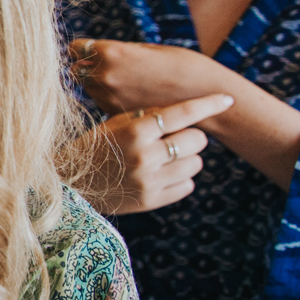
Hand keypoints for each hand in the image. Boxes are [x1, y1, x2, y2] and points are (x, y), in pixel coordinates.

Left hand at [68, 37, 230, 116]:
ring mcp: (110, 98)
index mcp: (113, 53)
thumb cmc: (185, 67)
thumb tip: (102, 51)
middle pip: (77, 70)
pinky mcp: (117, 114)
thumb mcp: (152, 49)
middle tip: (105, 65)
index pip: (77, 48)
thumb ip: (122, 50)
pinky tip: (130, 94)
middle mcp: (105, 77)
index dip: (83, 48)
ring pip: (88, 88)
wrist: (207, 101)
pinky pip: (102, 102)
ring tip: (123, 80)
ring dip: (97, 83)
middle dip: (87, 66)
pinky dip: (109, 98)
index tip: (91, 49)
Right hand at [72, 92, 233, 213]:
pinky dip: (180, 178)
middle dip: (190, 137)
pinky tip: (160, 174)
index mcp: (135, 131)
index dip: (209, 104)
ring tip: (165, 158)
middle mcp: (145, 155)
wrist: (72, 181)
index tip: (226, 99)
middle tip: (174, 138)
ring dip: (186, 158)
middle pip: (197, 140)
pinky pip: (187, 185)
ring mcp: (149, 180)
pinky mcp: (152, 200)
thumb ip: (150, 116)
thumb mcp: (117, 123)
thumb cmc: (98, 145)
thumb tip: (190, 110)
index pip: (183, 114)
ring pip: (196, 164)